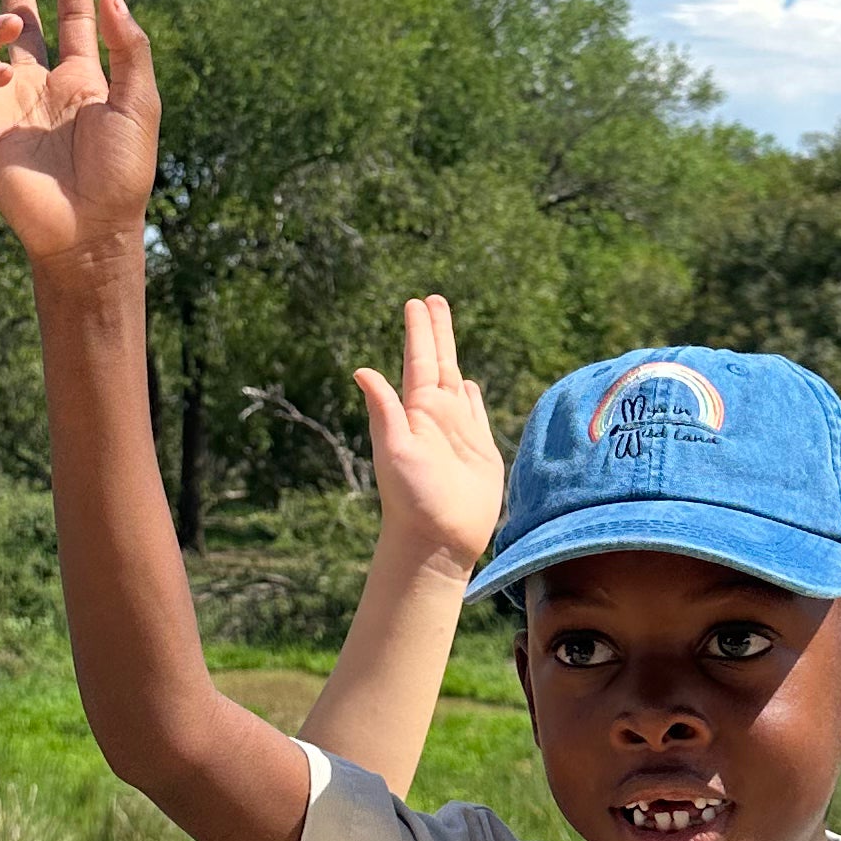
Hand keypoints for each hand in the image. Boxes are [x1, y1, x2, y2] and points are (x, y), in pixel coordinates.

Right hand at [0, 0, 160, 266]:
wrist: (91, 229)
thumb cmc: (123, 173)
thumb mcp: (138, 102)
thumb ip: (129, 48)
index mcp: (83, 79)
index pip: (73, 18)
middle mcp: (42, 86)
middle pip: (22, 23)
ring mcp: (8, 105)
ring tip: (11, 19)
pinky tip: (1, 71)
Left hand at [355, 295, 503, 579]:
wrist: (437, 541)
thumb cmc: (413, 498)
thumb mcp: (395, 450)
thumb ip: (384, 410)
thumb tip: (361, 370)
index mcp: (416, 412)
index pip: (419, 361)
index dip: (420, 332)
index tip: (416, 302)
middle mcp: (436, 417)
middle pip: (439, 362)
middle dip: (437, 331)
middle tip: (433, 299)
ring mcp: (458, 432)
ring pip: (457, 382)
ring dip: (453, 356)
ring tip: (449, 333)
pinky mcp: (478, 451)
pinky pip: (475, 414)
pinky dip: (472, 396)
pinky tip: (469, 386)